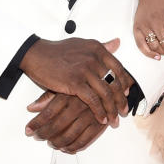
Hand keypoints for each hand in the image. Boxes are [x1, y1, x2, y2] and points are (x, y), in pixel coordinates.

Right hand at [18, 37, 133, 126]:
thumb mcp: (83, 44)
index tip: (127, 94)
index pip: (119, 68)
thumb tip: (117, 43)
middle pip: (115, 83)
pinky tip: (101, 118)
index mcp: (98, 49)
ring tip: (114, 120)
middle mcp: (94, 58)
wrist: (36, 54)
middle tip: (124, 111)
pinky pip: (92, 100)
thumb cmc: (58, 51)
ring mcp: (85, 70)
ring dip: (112, 109)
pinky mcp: (75, 82)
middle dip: (121, 100)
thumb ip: (101, 46)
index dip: (124, 84)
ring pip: (106, 93)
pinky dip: (99, 111)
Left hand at [24, 91, 106, 153]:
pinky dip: (73, 147)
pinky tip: (66, 148)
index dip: (36, 124)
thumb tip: (30, 108)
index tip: (28, 130)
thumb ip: (47, 97)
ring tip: (51, 143)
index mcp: (70, 94)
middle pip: (57, 126)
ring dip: (58, 143)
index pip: (48, 113)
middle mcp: (79, 105)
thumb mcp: (65, 84)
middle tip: (37, 137)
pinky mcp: (100, 124)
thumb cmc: (84, 83)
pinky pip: (84, 141)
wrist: (111, 82)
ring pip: (69, 136)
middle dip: (44, 134)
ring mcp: (90, 115)